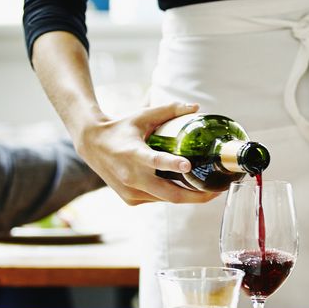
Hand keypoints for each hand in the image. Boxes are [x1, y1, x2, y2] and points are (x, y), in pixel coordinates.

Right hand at [74, 102, 220, 205]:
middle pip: (170, 194)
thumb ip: (169, 111)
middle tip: (216, 190)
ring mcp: (131, 192)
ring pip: (166, 199)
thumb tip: (195, 107)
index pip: (155, 161)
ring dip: (187, 196)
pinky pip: (158, 199)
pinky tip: (184, 189)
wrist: (91, 145)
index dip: (172, 164)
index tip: (188, 165)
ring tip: (207, 190)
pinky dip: (171, 194)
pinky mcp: (131, 200)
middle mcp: (132, 177)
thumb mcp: (142, 116)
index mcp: (134, 154)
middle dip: (196, 196)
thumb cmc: (120, 128)